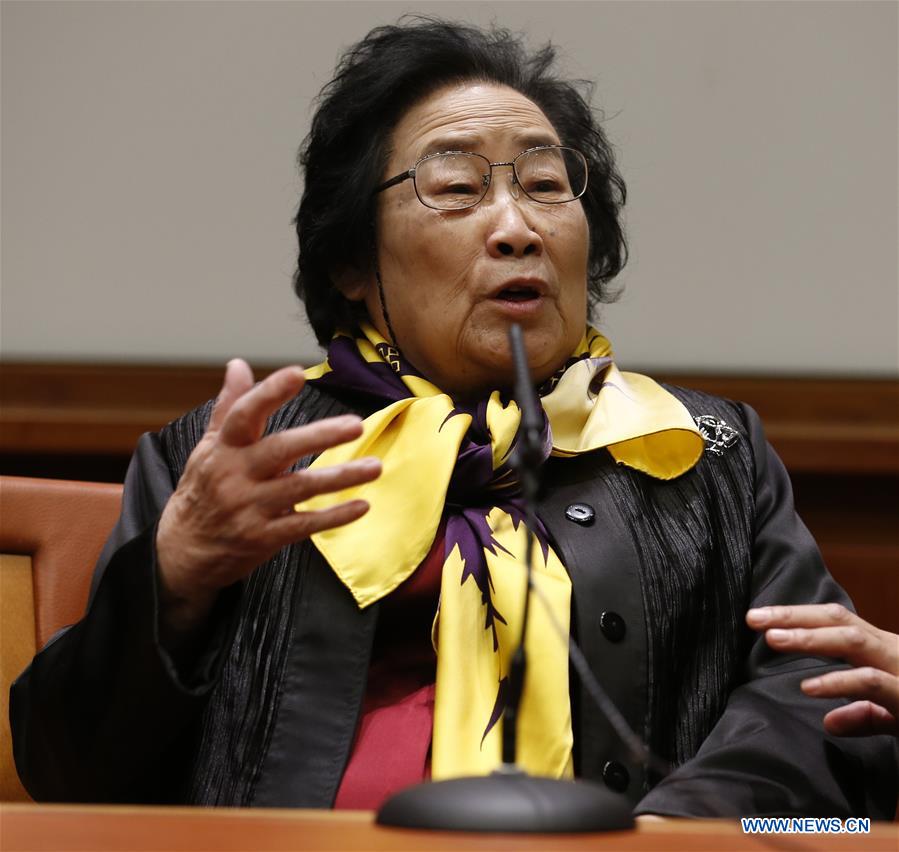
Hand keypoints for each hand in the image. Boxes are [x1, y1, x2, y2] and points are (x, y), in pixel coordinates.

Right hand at [156, 359, 380, 633]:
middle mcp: (235, 475)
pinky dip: (334, 516)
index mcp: (224, 448)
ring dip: (340, 477)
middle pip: (280, 449)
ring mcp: (249, 508)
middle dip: (320, 436)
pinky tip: (361, 506)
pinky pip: (304, 525)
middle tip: (356, 424)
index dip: (269, 392)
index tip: (297, 373)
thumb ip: (229, 406)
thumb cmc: (203, 490)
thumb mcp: (209, 447)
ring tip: (375, 467)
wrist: (182, 551)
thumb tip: (238, 364)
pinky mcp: (262, 537)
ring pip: (300, 488)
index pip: (245, 414)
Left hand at [747, 604, 898, 736]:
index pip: (834, 621)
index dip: (797, 615)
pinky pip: (872, 682)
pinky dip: (839, 682)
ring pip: (852, 640)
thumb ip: (865, 715)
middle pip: (837, 620)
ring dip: (810, 638)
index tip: (760, 616)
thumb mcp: (895, 713)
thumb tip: (830, 723)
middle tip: (753, 617)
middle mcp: (892, 650)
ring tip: (773, 639)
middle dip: (793, 616)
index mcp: (883, 649)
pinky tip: (809, 687)